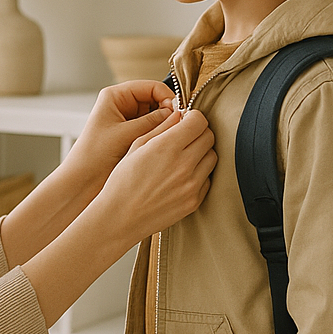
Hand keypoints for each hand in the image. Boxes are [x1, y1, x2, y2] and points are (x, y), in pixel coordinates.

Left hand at [65, 80, 178, 188]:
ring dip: (165, 125)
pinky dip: (160, 134)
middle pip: (156, 100)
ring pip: (156, 116)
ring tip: (172, 136)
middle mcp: (122, 105)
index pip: (151, 87)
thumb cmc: (93, 156)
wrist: (81, 182)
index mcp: (115, 96)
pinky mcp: (132, 135)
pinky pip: (152, 129)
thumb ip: (152, 122)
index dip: (168, 97)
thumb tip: (177, 113)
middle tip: (180, 125)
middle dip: (168, 112)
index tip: (180, 112)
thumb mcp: (125, 135)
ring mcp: (128, 120)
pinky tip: (165, 144)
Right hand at [94, 106, 215, 246]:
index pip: (199, 121)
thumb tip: (179, 115)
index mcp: (167, 147)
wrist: (120, 218)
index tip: (186, 121)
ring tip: (183, 157)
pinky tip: (182, 176)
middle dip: (198, 132)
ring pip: (212, 157)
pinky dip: (199, 173)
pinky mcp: (194, 201)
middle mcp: (183, 165)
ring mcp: (191, 185)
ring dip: (201, 152)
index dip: (193, 117)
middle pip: (209, 137)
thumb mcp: (136, 147)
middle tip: (185, 137)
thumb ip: (160, 128)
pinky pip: (207, 178)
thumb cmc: (122, 182)